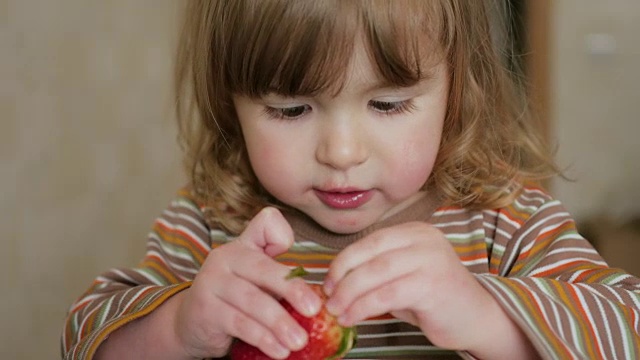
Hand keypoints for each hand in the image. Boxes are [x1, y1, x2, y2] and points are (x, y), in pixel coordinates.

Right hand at [174, 207, 321, 358]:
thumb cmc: (234, 298)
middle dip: (292, 290)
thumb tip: (315, 294)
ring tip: (299, 340)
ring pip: (253, 301)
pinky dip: (263, 338)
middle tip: (314, 310)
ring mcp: (212, 282)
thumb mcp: (255, 280)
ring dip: (280, 323)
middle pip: (263, 269)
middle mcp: (225, 257)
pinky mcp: (205, 309)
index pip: (266, 226)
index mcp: (243, 246)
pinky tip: (279, 350)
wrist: (190, 321)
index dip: (282, 235)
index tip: (301, 259)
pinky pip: (240, 323)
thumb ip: (280, 275)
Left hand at [323, 221, 499, 350]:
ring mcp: (430, 260)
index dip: (344, 260)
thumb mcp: (404, 275)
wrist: (477, 318)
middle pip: (370, 255)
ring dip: (349, 295)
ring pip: (375, 274)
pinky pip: (386, 295)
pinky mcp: (432, 285)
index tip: (328, 280)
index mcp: (415, 232)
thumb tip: (335, 282)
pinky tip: (353, 318)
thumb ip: (376, 271)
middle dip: (343, 278)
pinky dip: (363, 308)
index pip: (370, 241)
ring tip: (337, 311)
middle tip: (328, 298)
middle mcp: (424, 240)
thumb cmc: (435, 298)